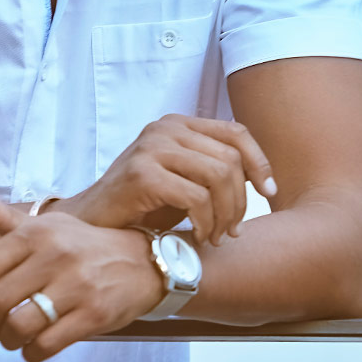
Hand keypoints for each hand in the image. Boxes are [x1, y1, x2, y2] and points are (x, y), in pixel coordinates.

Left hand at [0, 184, 163, 361]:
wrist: (143, 262)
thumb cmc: (85, 246)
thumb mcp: (46, 226)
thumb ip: (2, 218)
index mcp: (37, 233)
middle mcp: (55, 254)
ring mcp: (76, 284)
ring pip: (20, 325)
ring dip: (8, 340)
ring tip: (13, 337)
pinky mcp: (95, 313)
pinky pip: (48, 343)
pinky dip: (32, 352)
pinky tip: (34, 347)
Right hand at [56, 114, 275, 245]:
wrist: (93, 223)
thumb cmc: (142, 205)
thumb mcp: (183, 180)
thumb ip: (213, 169)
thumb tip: (263, 179)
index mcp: (177, 124)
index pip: (235, 132)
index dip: (259, 162)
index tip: (268, 193)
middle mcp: (165, 129)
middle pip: (230, 158)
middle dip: (240, 200)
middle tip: (233, 230)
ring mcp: (152, 148)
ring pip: (218, 176)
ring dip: (225, 214)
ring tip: (217, 236)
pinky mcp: (142, 173)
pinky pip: (196, 197)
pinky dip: (206, 222)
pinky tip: (200, 237)